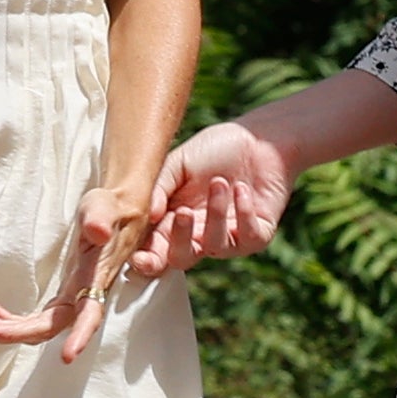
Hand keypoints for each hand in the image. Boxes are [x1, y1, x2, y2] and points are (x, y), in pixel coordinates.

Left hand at [0, 184, 154, 363]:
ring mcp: (71, 299)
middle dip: (16, 332)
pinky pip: (34, 317)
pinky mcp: (62, 297)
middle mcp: (83, 296)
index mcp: (95, 279)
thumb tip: (98, 231)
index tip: (67, 357)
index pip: (89, 315)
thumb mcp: (104, 207)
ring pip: (38, 326)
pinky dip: (9, 317)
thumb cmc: (110, 210)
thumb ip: (101, 219)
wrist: (115, 214)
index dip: (79, 337)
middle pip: (50, 327)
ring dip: (6, 327)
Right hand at [145, 119, 297, 269]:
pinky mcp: (258, 235)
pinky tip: (241, 189)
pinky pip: (249, 237)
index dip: (147, 259)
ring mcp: (229, 238)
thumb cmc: (215, 151)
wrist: (258, 139)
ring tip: (219, 182)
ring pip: (215, 246)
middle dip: (179, 242)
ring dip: (216, 213)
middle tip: (182, 214)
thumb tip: (147, 216)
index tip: (138, 258)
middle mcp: (199, 235)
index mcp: (174, 220)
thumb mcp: (178, 163)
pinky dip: (244, 213)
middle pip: (181, 258)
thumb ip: (160, 188)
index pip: (156, 248)